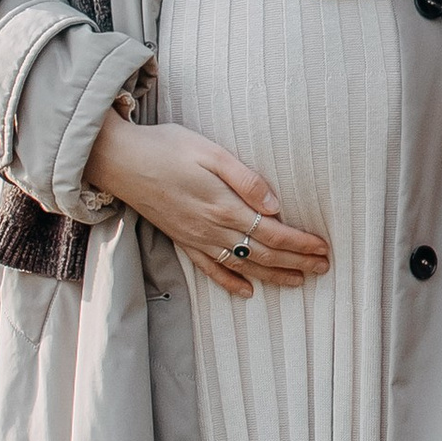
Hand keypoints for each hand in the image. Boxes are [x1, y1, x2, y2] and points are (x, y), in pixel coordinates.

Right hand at [81, 115, 328, 296]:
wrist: (118, 161)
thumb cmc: (165, 147)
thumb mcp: (209, 152)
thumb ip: (245, 179)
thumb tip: (275, 205)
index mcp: (223, 206)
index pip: (272, 232)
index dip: (300, 243)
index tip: (323, 248)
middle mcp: (211, 229)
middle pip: (263, 253)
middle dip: (296, 262)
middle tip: (323, 268)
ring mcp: (195, 238)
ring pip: (242, 266)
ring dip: (273, 275)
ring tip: (298, 282)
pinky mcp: (181, 240)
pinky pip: (210, 269)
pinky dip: (230, 283)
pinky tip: (247, 292)